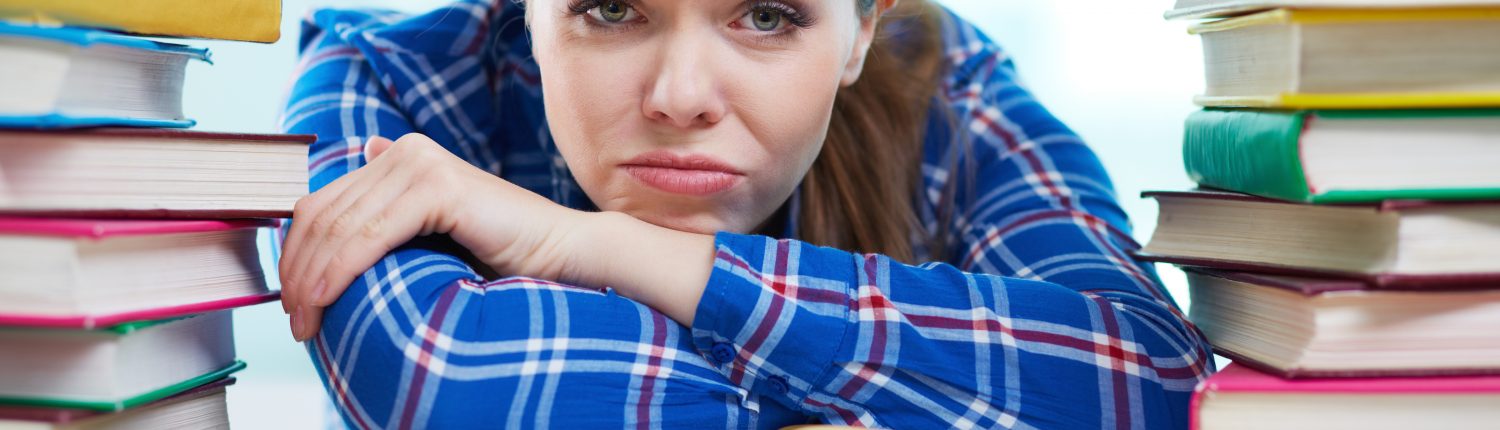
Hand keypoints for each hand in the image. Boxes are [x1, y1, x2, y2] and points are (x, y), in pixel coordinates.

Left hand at [279, 133, 585, 340]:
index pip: (321, 204)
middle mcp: (405, 151)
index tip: (291, 303)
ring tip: (307, 320)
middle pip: (322, 213)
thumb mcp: (428, 237)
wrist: (559, 253)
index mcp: (399, 157)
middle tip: (295, 320)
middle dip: (297, 271)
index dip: (295, 254)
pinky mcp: (438, 185)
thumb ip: (388, 217)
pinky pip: (370, 233)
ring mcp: (422, 163)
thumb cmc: (499, 255)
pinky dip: (341, 269)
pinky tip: (327, 297)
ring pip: (340, 225)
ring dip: (313, 277)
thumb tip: (356, 178)